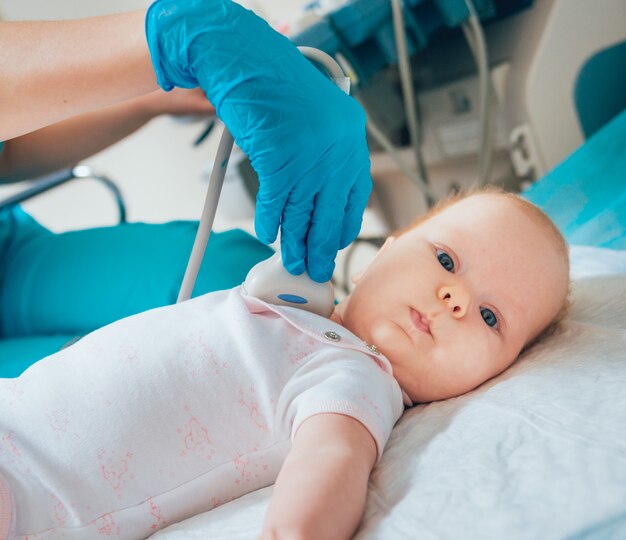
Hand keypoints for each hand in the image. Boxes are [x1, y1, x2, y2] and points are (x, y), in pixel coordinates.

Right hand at [146, 0, 371, 281]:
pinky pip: (275, 204)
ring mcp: (310, 156)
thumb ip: (324, 156)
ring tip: (293, 262)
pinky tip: (267, 235)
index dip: (344, 225)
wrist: (242, 59)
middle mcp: (337, 147)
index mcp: (351, 137)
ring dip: (295, 243)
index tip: (337, 243)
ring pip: (303, 215)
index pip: (355, 194)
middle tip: (317, 269)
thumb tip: (319, 202)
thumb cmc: (275, 88)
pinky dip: (269, 222)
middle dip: (322, 246)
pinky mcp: (281, 160)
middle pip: (330, 212)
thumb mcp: (314, 120)